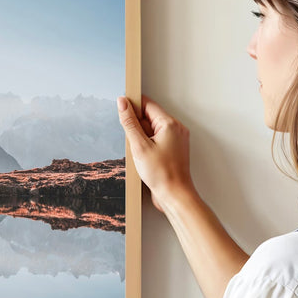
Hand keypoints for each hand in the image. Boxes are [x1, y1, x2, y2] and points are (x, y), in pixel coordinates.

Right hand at [116, 95, 195, 212]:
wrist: (174, 195)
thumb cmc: (161, 174)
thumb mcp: (139, 146)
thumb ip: (129, 122)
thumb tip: (122, 103)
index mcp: (170, 124)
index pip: (148, 104)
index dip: (133, 106)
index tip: (121, 110)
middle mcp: (176, 129)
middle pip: (150, 117)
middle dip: (137, 126)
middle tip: (133, 143)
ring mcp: (176, 139)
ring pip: (152, 130)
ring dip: (141, 138)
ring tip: (141, 154)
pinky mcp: (173, 149)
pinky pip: (157, 140)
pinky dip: (147, 145)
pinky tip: (144, 158)